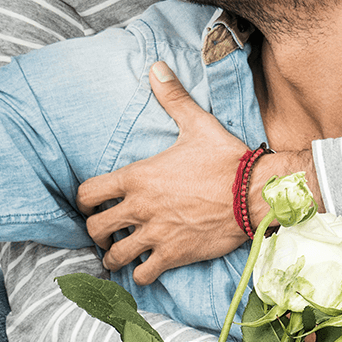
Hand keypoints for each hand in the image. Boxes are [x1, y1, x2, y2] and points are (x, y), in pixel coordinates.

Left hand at [77, 62, 251, 283]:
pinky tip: (146, 267)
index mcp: (138, 177)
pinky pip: (142, 275)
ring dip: (114, 255)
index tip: (93, 203)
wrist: (256, 193)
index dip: (85, 200)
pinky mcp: (173, 255)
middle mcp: (140, 208)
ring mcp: (155, 234)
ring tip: (121, 252)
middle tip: (107, 231)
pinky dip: (140, 274)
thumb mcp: (197, 124)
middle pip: (95, 228)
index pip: (87, 193)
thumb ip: (172, 97)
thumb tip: (156, 66)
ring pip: (114, 256)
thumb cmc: (226, 159)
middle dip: (97, 231)